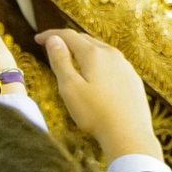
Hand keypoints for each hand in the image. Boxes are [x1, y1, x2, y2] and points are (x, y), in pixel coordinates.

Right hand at [42, 28, 160, 165]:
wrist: (130, 136)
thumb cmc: (95, 114)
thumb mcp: (70, 88)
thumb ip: (60, 61)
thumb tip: (54, 39)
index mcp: (93, 54)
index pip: (68, 36)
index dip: (51, 35)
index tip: (38, 39)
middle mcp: (111, 54)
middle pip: (85, 40)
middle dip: (67, 41)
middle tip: (52, 47)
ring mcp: (125, 66)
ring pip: (101, 50)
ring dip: (84, 51)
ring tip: (72, 59)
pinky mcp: (133, 79)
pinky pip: (113, 64)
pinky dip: (99, 63)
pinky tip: (96, 75)